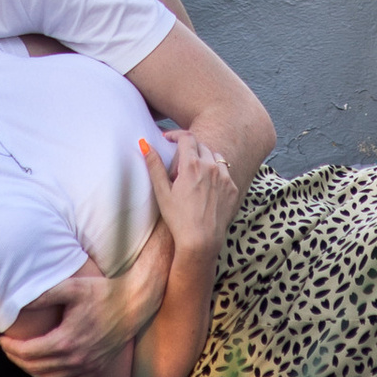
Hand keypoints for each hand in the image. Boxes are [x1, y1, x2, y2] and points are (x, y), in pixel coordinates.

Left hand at [0, 229, 171, 376]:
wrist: (133, 304)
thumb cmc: (103, 292)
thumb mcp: (72, 288)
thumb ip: (43, 295)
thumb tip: (17, 301)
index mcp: (67, 340)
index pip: (29, 352)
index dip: (11, 347)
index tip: (1, 338)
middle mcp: (77, 359)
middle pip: (36, 368)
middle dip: (17, 359)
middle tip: (7, 347)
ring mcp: (87, 367)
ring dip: (32, 371)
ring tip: (22, 357)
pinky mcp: (96, 369)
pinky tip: (46, 369)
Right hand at [148, 133, 237, 259]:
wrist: (201, 241)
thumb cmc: (178, 218)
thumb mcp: (162, 192)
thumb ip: (154, 165)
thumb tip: (145, 144)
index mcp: (192, 165)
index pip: (186, 137)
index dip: (176, 134)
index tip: (168, 138)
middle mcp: (211, 167)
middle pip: (200, 145)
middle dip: (188, 147)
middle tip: (178, 160)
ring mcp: (224, 177)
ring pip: (215, 156)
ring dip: (204, 158)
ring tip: (194, 172)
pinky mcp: (232, 188)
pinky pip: (224, 172)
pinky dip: (215, 173)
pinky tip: (207, 186)